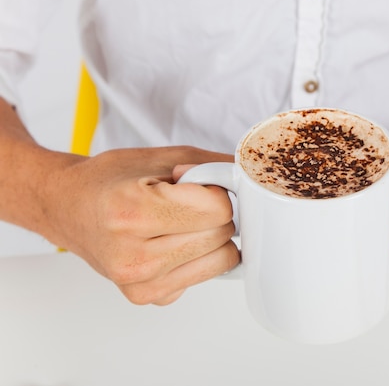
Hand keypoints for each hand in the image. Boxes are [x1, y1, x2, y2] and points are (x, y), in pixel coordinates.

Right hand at [40, 146, 239, 304]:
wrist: (69, 208)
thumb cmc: (109, 180)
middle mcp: (133, 255)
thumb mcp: (161, 157)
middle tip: (187, 203)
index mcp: (132, 212)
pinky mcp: (147, 297)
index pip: (217, 209)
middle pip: (222, 234)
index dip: (216, 191)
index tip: (198, 185)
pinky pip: (206, 275)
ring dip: (211, 237)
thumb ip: (212, 166)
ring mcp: (139, 282)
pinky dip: (198, 257)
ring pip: (222, 259)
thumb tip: (253, 178)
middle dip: (215, 214)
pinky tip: (170, 242)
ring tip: (179, 222)